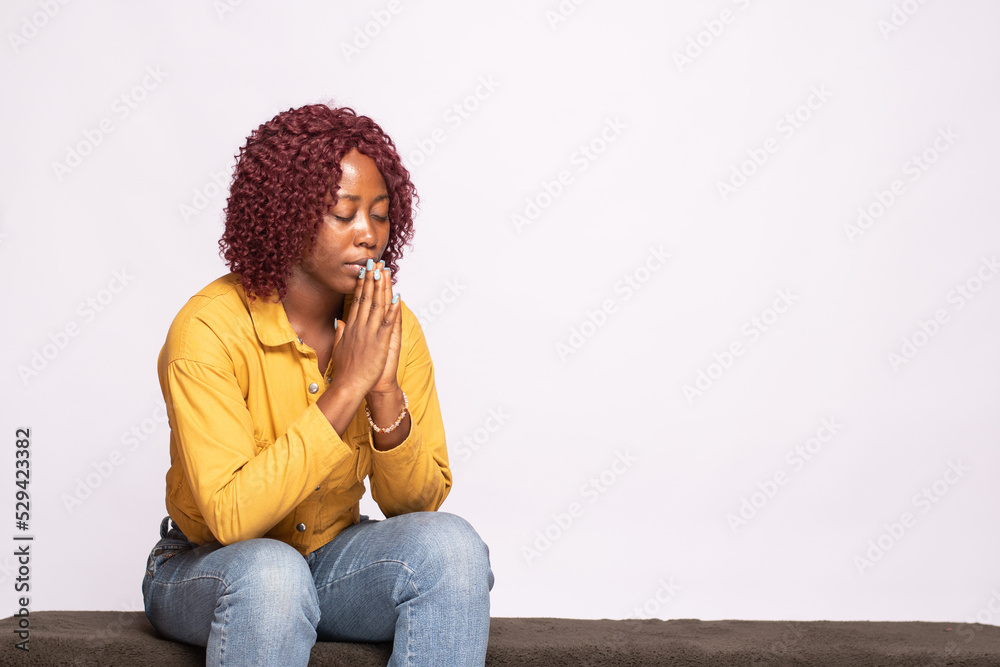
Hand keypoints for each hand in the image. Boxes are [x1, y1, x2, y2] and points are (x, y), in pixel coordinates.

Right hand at [331, 259, 400, 398]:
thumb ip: (340, 332)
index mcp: (350, 327)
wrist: (349, 385)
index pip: (357, 301)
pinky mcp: (380, 342)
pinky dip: (392, 310)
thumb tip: (340, 321)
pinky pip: (387, 322)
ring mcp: (369, 333)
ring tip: (384, 272)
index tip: (365, 272)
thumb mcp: (338, 347)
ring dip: (382, 288)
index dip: (362, 285)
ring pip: (377, 306)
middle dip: (371, 279)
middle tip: (375, 263)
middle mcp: (359, 327)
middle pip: (366, 298)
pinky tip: (397, 297)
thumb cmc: (345, 370)